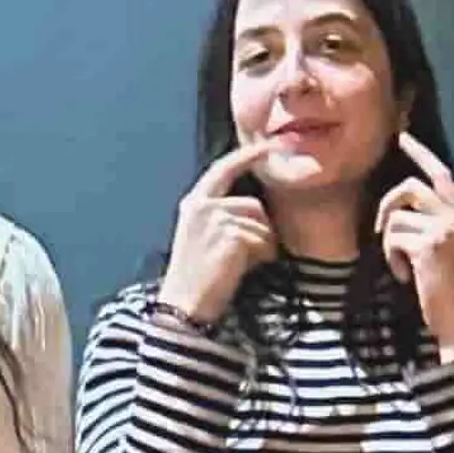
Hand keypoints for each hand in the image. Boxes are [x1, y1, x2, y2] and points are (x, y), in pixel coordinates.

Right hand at [158, 144, 279, 329]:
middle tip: (248, 255)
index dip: (247, 156)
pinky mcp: (230, 235)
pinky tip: (243, 270)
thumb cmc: (196, 276)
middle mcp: (202, 206)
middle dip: (260, 230)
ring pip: (262, 224)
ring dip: (262, 247)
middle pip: (253, 205)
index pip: (223, 169)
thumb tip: (255, 208)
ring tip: (241, 265)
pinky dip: (261, 258)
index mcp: (194, 203)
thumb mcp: (202, 236)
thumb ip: (221, 215)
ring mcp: (215, 219)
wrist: (184, 305)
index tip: (269, 147)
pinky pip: (264, 241)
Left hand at [374, 137, 453, 355]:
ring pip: (396, 214)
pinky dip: (391, 257)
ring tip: (400, 264)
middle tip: (380, 227)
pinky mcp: (429, 244)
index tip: (402, 136)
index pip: (441, 174)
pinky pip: (393, 236)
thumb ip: (431, 226)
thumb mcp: (444, 251)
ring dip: (389, 240)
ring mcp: (445, 229)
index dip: (421, 153)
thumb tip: (400, 208)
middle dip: (388, 203)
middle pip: (412, 186)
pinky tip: (404, 276)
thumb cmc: (445, 292)